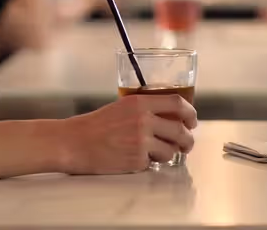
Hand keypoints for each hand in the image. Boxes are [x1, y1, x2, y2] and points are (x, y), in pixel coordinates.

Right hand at [58, 94, 197, 174]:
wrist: (74, 142)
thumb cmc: (96, 125)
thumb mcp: (122, 107)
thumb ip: (146, 110)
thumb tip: (171, 118)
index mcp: (140, 103)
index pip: (177, 103)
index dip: (190, 113)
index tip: (192, 121)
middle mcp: (144, 120)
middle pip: (180, 130)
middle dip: (188, 140)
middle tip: (187, 144)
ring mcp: (141, 141)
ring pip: (171, 150)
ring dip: (168, 153)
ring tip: (155, 153)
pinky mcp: (136, 160)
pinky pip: (153, 163)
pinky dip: (148, 163)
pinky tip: (134, 158)